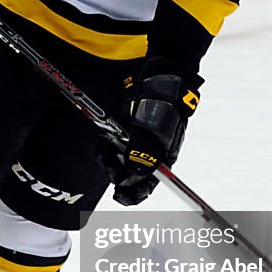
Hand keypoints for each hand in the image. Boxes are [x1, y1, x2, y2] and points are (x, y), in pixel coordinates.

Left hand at [103, 58, 202, 205]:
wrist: (162, 76)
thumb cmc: (167, 102)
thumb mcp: (158, 127)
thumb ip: (144, 150)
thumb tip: (133, 170)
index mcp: (162, 157)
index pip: (148, 184)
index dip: (135, 193)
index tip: (121, 195)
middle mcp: (147, 153)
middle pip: (129, 176)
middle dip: (117, 174)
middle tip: (110, 164)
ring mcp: (134, 142)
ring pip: (116, 162)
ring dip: (108, 160)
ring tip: (105, 151)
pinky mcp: (122, 131)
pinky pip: (109, 147)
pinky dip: (104, 147)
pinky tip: (104, 142)